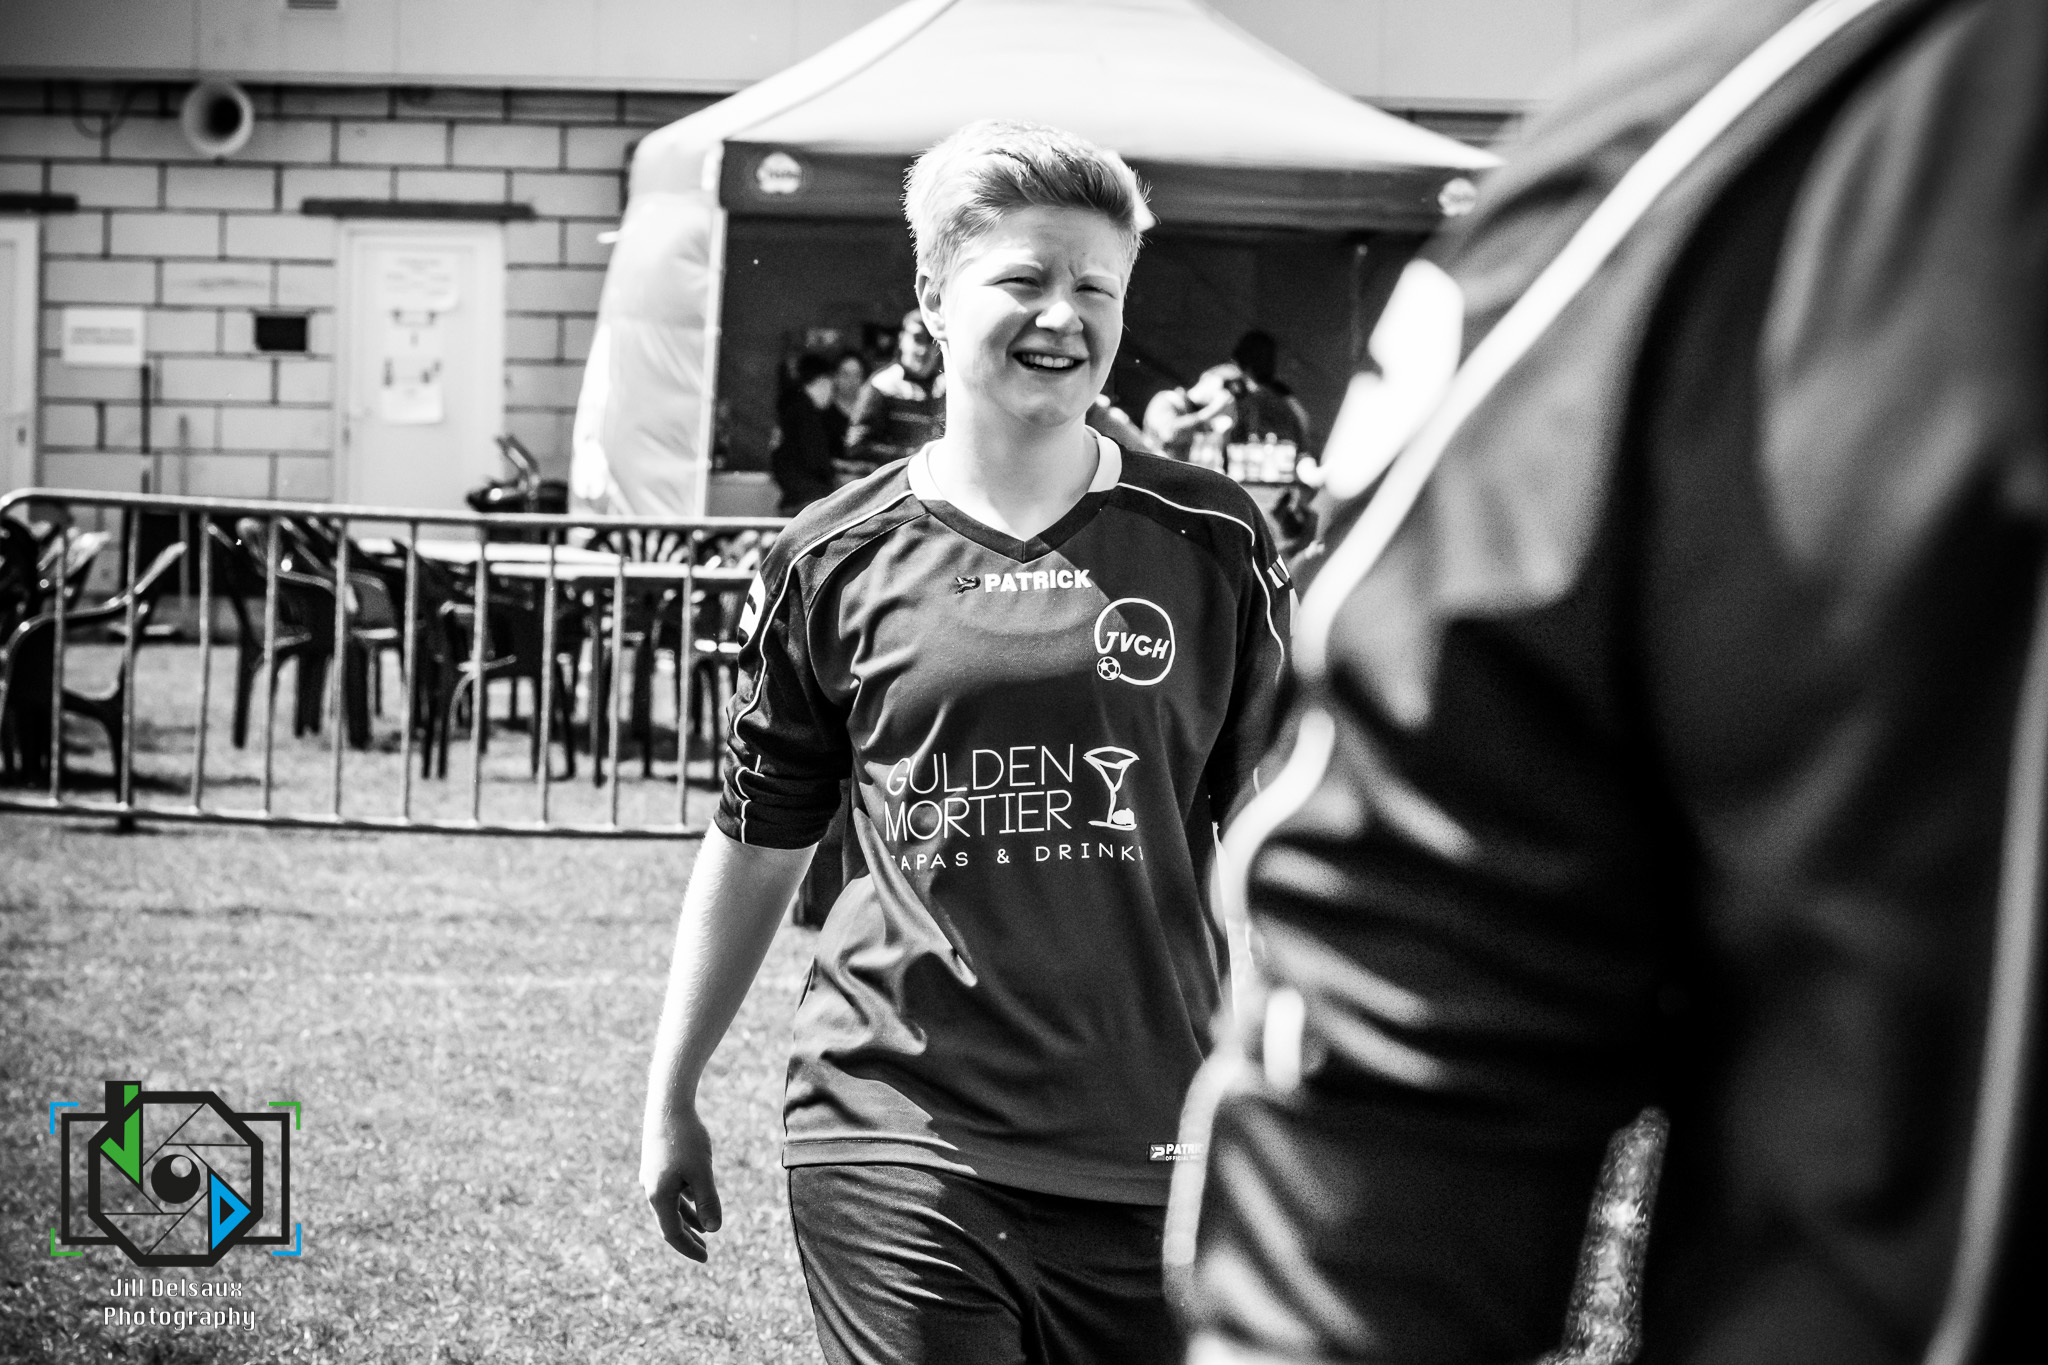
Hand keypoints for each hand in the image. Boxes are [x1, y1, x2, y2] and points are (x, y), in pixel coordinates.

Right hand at [641, 1101, 721, 1261]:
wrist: (668, 1106)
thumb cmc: (686, 1139)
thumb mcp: (701, 1172)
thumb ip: (707, 1201)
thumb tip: (714, 1229)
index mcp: (659, 1195)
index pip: (672, 1232)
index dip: (689, 1247)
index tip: (706, 1258)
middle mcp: (651, 1189)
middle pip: (669, 1222)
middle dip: (688, 1238)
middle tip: (704, 1253)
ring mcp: (653, 1176)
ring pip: (671, 1206)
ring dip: (688, 1219)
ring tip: (706, 1231)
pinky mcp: (659, 1164)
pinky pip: (672, 1191)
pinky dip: (685, 1201)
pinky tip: (697, 1201)